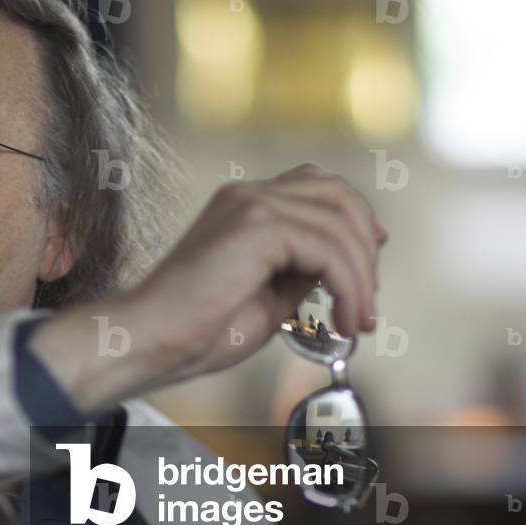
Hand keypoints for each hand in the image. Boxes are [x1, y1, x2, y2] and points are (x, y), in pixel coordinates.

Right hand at [127, 163, 386, 380]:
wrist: (154, 337)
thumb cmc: (199, 328)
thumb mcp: (269, 295)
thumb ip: (302, 272)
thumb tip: (341, 269)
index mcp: (245, 204)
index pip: (318, 187)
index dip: (355, 219)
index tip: (371, 263)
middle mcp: (249, 194)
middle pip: (338, 195)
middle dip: (366, 248)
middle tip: (367, 302)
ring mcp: (252, 204)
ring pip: (341, 225)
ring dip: (361, 279)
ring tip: (357, 322)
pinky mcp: (257, 225)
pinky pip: (328, 249)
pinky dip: (348, 287)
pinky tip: (344, 320)